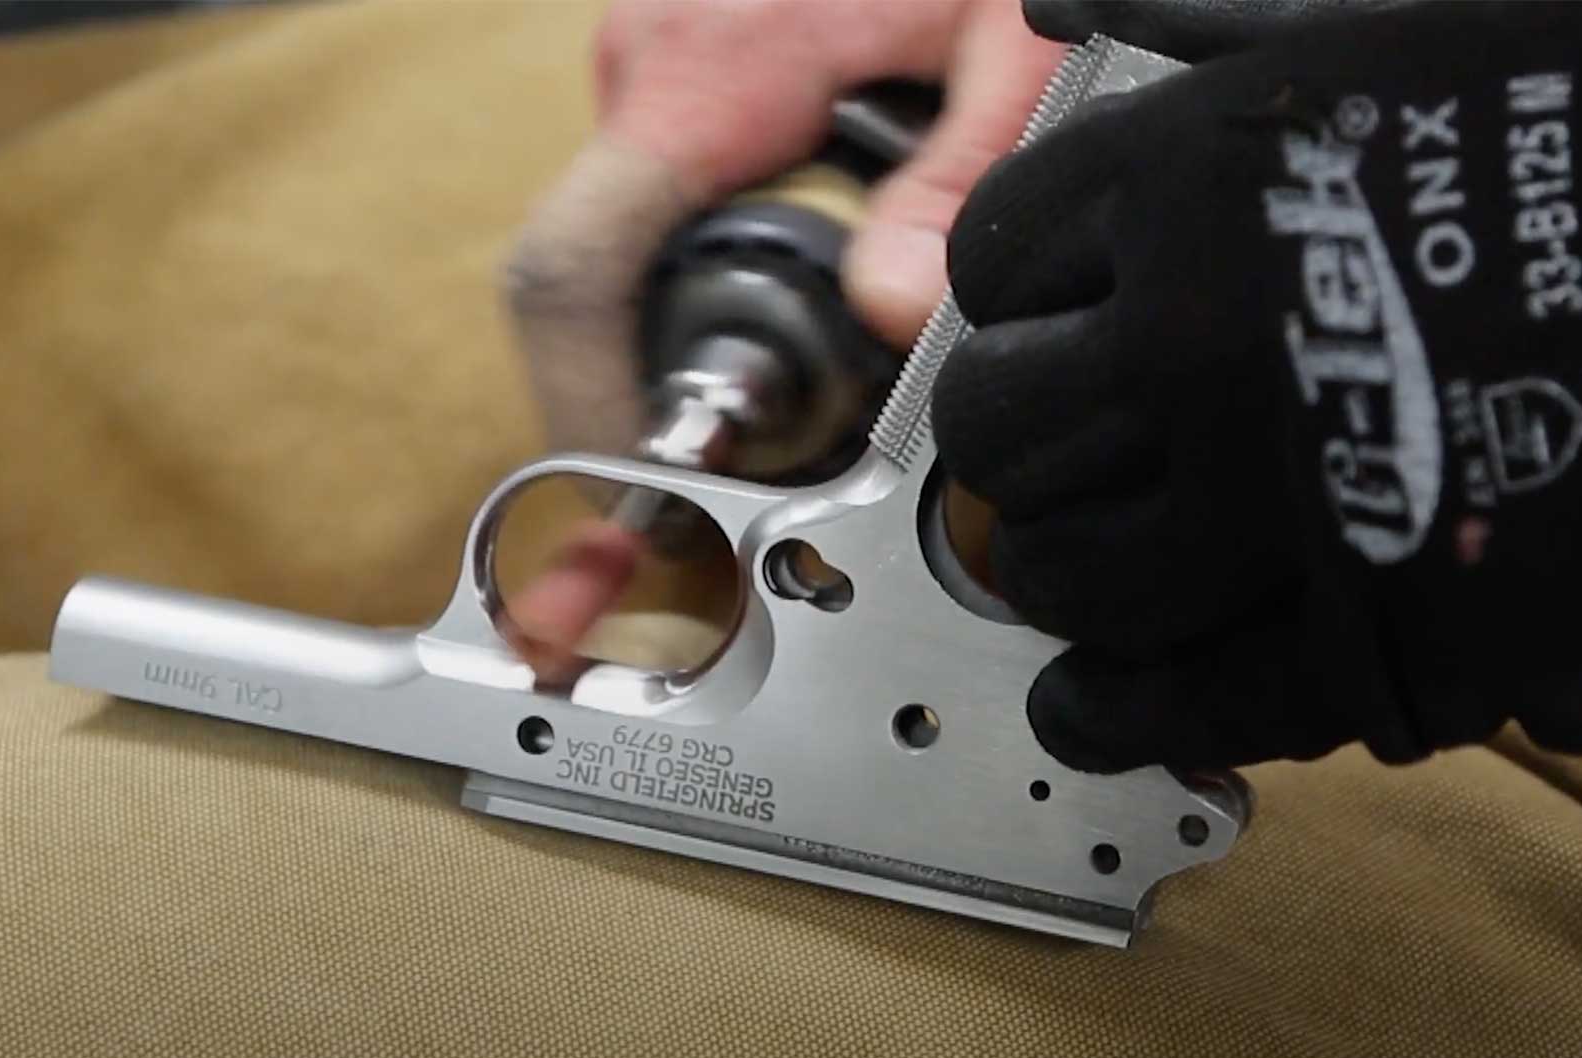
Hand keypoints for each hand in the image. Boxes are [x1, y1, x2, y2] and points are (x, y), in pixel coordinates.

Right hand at [501, 0, 1063, 679]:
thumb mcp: (1012, 44)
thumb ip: (958, 183)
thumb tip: (894, 316)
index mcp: (698, 80)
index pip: (569, 274)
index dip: (583, 404)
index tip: (634, 489)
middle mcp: (645, 70)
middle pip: (602, 277)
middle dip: (677, 370)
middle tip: (786, 432)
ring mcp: (653, 62)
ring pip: (644, 235)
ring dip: (726, 298)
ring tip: (850, 303)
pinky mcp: (683, 61)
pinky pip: (674, 186)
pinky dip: (737, 239)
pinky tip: (838, 226)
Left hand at [933, 1, 1581, 770]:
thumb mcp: (1422, 32)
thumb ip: (1243, 45)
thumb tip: (1068, 10)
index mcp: (1207, 164)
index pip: (1004, 253)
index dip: (1021, 297)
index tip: (1047, 318)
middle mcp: (1206, 328)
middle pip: (1005, 422)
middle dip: (1025, 441)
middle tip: (1063, 453)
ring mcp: (1278, 492)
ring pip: (1069, 568)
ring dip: (1066, 565)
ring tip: (1099, 558)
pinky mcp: (1379, 630)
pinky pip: (1186, 694)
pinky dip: (1120, 702)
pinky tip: (1097, 699)